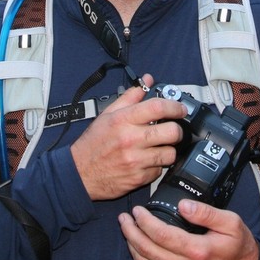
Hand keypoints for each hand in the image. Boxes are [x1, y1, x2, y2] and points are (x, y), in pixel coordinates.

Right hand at [71, 75, 186, 200]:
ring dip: (167, 150)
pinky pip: (159, 171)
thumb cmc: (93, 143)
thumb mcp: (108, 114)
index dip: (175, 106)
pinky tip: (146, 161)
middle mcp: (130, 139)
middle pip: (171, 132)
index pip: (158, 108)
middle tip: (172, 130)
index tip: (180, 109)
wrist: (79, 173)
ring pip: (169, 153)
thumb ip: (130, 96)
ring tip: (158, 147)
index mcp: (123, 120)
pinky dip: (156, 166)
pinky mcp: (138, 178)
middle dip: (177, 130)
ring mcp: (135, 160)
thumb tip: (147, 81)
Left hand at [118, 199, 259, 259]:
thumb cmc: (240, 247)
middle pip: (147, 249)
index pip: (160, 234)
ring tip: (126, 228)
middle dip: (131, 231)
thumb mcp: (231, 222)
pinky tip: (137, 244)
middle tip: (124, 217)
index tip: (138, 209)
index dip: (144, 221)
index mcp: (197, 250)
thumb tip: (184, 204)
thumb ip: (206, 212)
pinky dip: (140, 257)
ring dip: (131, 244)